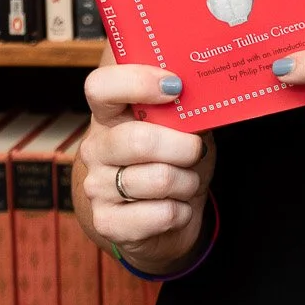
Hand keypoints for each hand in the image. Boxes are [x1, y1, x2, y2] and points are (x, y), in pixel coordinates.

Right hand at [79, 56, 214, 272]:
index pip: (101, 86)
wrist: (164, 217)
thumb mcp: (182, 127)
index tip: (175, 87)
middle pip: (139, 140)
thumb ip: (185, 106)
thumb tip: (208, 87)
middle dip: (184, 147)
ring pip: (160, 179)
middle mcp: (96, 148)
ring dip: (188, 182)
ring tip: (185, 181)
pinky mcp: (107, 223)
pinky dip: (182, 211)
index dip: (137, 82)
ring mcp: (96, 187)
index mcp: (110, 116)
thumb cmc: (174, 161)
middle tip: (195, 151)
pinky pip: (163, 213)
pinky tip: (176, 207)